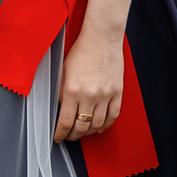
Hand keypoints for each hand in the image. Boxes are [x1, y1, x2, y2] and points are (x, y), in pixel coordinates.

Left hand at [55, 27, 125, 142]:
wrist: (102, 38)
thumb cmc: (81, 52)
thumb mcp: (64, 73)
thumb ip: (62, 94)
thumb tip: (61, 113)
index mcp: (72, 90)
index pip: (65, 122)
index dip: (60, 134)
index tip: (58, 137)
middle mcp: (89, 95)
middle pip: (81, 127)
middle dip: (73, 136)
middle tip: (69, 136)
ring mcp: (105, 95)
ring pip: (98, 124)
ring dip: (89, 132)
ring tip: (83, 131)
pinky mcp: (117, 92)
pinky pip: (113, 115)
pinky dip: (106, 125)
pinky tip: (99, 126)